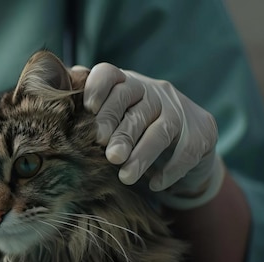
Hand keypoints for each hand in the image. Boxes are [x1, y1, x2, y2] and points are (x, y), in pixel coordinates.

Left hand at [81, 63, 224, 208]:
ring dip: (143, 154)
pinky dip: (171, 169)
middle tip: (109, 155)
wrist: (185, 144)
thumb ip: (88, 110)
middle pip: (134, 105)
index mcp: (125, 84)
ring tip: (126, 177)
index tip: (90, 108)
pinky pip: (187, 150)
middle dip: (120, 131)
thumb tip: (60, 87)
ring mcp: (179, 108)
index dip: (98, 87)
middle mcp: (153, 91)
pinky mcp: (202, 130)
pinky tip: (155, 185)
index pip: (110, 74)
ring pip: (161, 128)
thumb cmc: (133, 129)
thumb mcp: (112, 119)